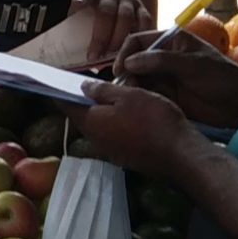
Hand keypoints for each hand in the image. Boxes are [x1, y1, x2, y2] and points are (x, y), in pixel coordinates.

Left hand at [63, 81, 202, 176]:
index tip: (58, 81)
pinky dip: (115, 123)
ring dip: (102, 113)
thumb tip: (83, 88)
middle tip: (92, 84)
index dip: (61, 92)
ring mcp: (110, 152)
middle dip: (85, 101)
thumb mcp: (128, 96)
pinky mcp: (125, 157)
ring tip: (114, 96)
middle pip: (83, 117)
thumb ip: (102, 91)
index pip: (66, 106)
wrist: (179, 153)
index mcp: (91, 124)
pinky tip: (128, 115)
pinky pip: (113, 136)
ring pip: (100, 127)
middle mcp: (96, 141)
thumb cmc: (153, 119)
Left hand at [73, 0, 154, 58]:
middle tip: (95, 55)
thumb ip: (79, 22)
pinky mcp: (141, 6)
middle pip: (107, 12)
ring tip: (114, 55)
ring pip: (127, 16)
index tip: (77, 6)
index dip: (81, 0)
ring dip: (120, 38)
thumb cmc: (94, 1)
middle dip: (101, 36)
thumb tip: (81, 57)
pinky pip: (145, 20)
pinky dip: (141, 34)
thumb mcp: (83, 4)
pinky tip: (136, 48)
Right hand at [114, 28, 237, 129]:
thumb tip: (129, 62)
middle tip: (123, 87)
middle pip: (134, 60)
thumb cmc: (222, 78)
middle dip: (126, 72)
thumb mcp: (192, 65)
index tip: (119, 69)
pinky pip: (146, 94)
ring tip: (129, 97)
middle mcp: (164, 57)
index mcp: (172, 41)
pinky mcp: (167, 96)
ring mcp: (165, 77)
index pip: (138, 40)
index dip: (125, 52)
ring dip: (130, 86)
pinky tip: (136, 104)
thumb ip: (160, 60)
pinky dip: (138, 97)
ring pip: (137, 78)